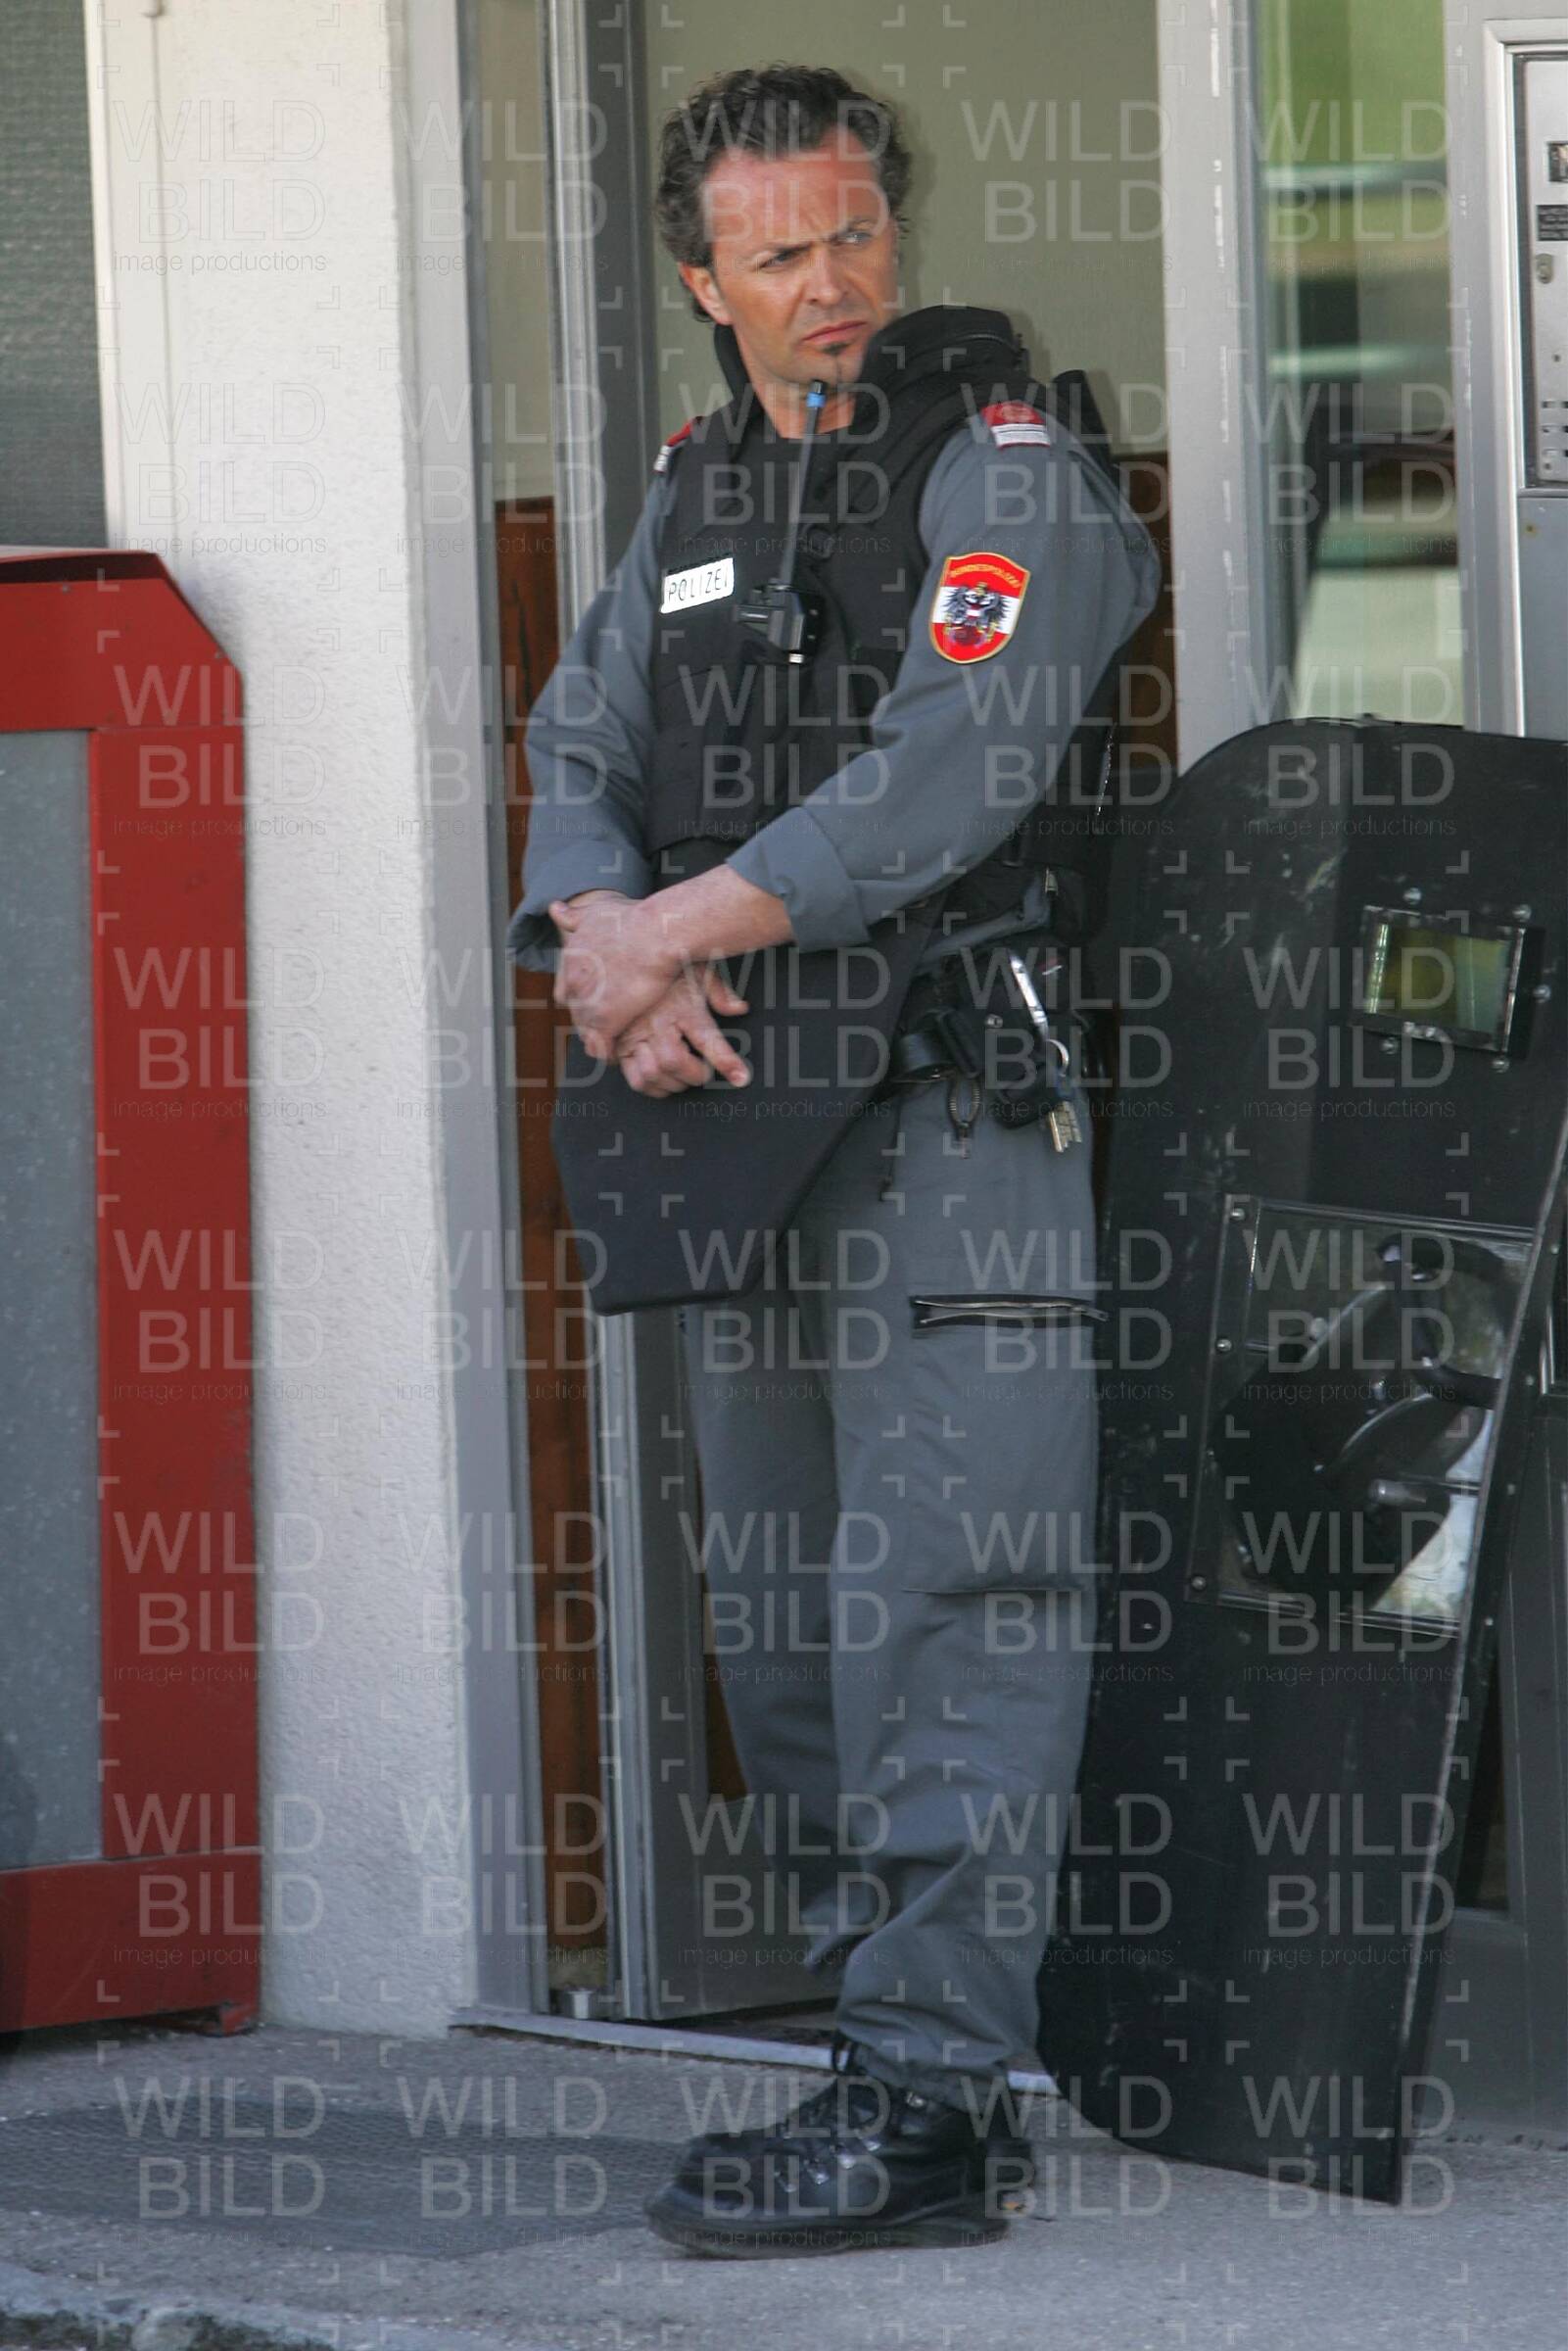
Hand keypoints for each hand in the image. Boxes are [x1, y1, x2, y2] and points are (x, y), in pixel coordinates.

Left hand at [549, 891, 679, 1060]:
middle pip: (575, 1012)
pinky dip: (606, 1053)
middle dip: (588, 1020)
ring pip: (585, 1032)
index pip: (565, 991)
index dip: (581, 999)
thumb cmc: (635, 919)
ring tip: (610, 1047)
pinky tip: (615, 1056)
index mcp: (570, 958)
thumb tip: (554, 908)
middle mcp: (573, 982)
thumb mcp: (597, 911)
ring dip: (596, 1040)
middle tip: (606, 1028)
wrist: (655, 934)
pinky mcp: (607, 1020)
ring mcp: (588, 1003)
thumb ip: (574, 915)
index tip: (596, 1002)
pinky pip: (600, 1047)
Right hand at [615, 965, 751, 1095]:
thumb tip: (739, 1008)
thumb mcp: (698, 969)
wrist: (627, 962)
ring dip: (673, 1083)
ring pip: (651, 1074)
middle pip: (673, 1063)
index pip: (706, 1039)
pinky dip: (652, 1087)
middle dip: (694, 1076)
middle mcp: (656, 1022)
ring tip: (683, 1076)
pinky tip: (664, 1078)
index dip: (725, 1061)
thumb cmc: (666, 967)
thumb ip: (719, 991)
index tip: (740, 1078)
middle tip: (702, 1072)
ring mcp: (635, 1036)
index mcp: (680, 1006)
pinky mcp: (621, 1047)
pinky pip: (635, 1079)